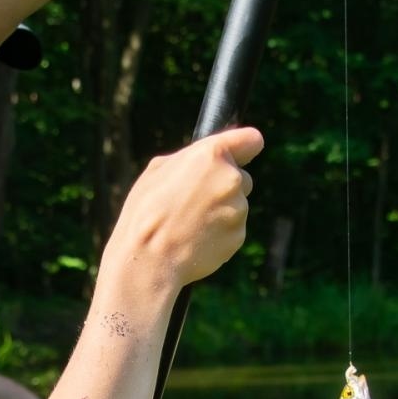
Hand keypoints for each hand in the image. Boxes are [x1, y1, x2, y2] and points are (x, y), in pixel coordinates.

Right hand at [106, 127, 263, 287]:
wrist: (150, 258)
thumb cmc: (146, 211)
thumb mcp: (158, 170)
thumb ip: (190, 159)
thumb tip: (205, 160)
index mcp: (212, 155)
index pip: (251, 140)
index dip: (245, 148)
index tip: (242, 155)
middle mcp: (231, 178)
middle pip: (242, 178)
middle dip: (224, 187)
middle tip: (194, 202)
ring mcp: (238, 209)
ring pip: (237, 206)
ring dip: (220, 212)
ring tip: (189, 224)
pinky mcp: (239, 235)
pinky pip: (233, 230)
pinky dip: (220, 234)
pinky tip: (196, 239)